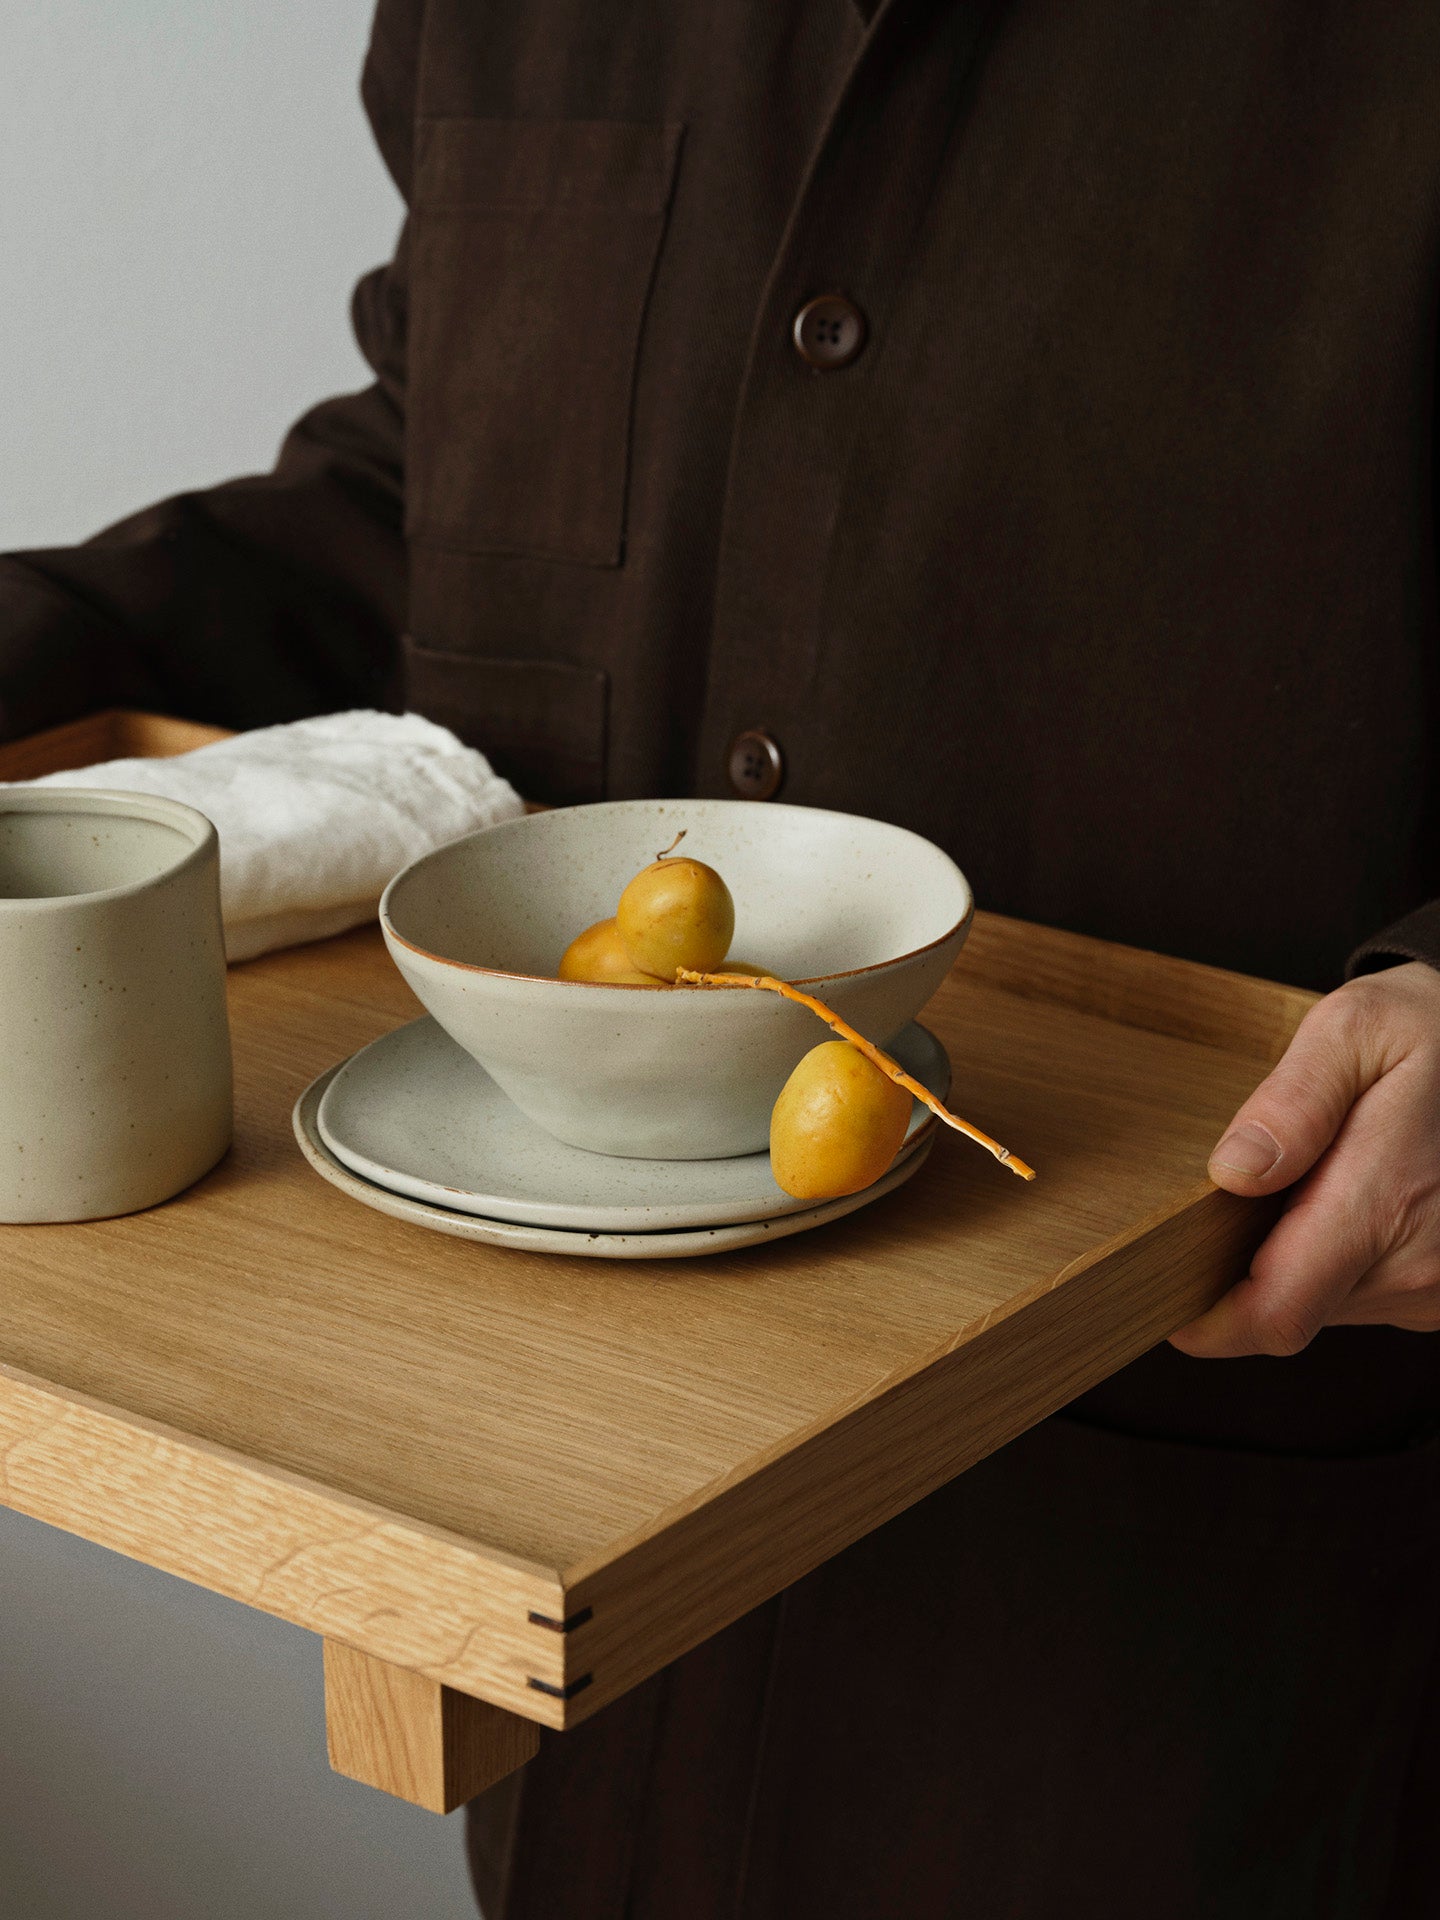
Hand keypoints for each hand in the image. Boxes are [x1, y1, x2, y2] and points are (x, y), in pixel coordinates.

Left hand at [1170, 960, 1439, 1356]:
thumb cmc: (1431, 1031)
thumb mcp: (1354, 1029)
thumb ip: (1292, 1101)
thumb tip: (1234, 1173)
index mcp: (1385, 1205)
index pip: (1274, 1312)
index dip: (1207, 1320)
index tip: (1161, 1288)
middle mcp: (1421, 1266)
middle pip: (1289, 1309)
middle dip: (1247, 1265)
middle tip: (1250, 1188)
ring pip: (1326, 1306)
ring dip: (1298, 1259)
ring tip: (1315, 1181)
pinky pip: (1365, 1295)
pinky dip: (1340, 1258)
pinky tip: (1352, 1197)